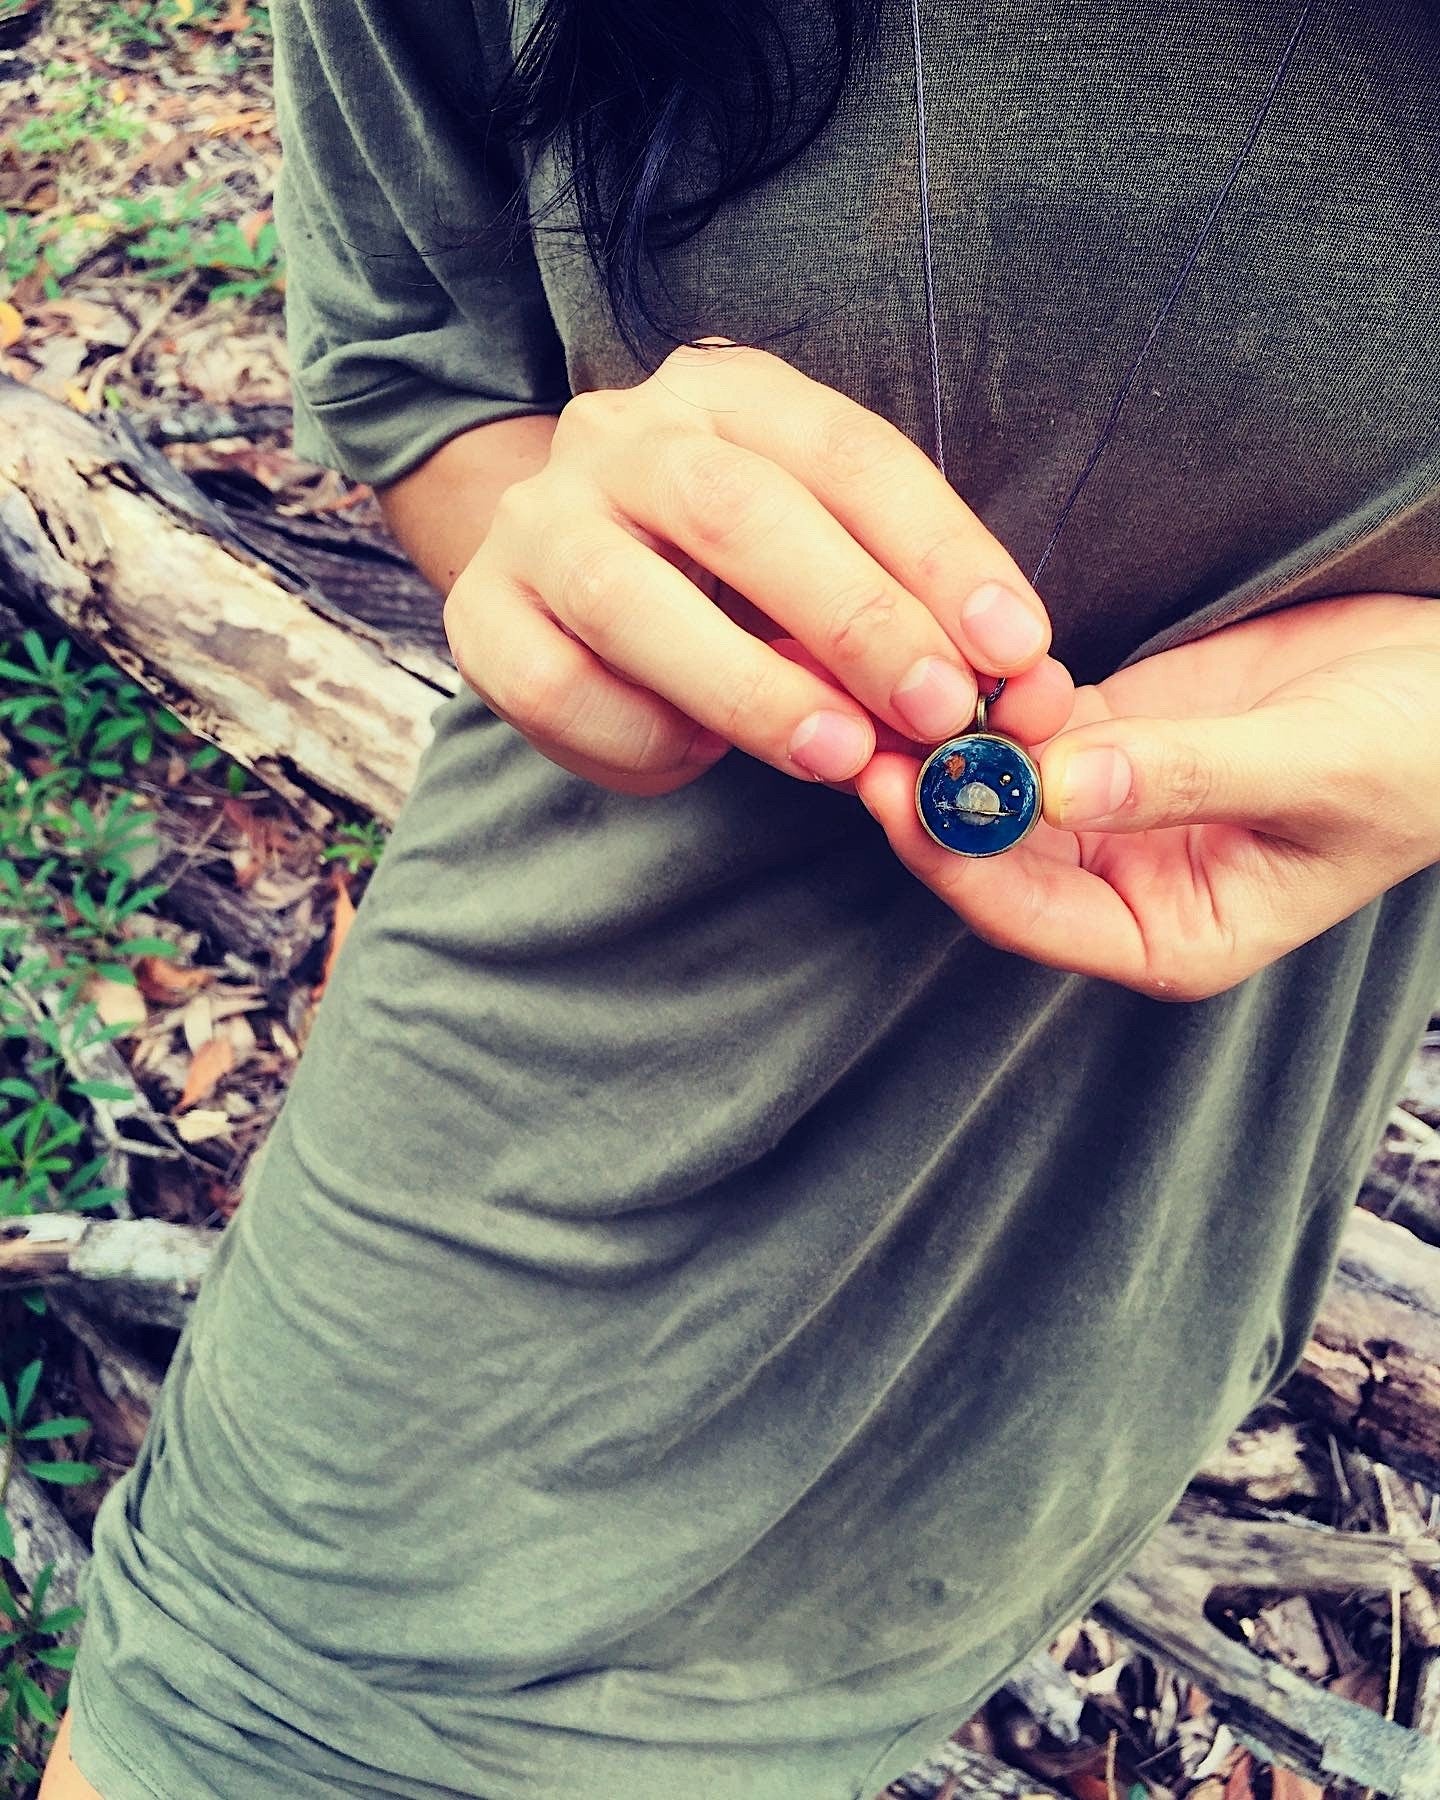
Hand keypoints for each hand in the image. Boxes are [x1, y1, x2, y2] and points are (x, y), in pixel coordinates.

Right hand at [443, 341, 1072, 795]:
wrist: (561, 571)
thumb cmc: (728, 576)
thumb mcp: (818, 563)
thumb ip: (893, 614)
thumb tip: (996, 701)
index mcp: (727, 394)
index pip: (847, 451)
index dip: (939, 550)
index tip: (1015, 645)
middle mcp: (620, 436)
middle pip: (735, 508)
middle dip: (852, 616)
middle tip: (935, 710)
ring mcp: (537, 520)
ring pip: (627, 597)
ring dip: (749, 689)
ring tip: (838, 758)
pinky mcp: (481, 614)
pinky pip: (556, 686)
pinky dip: (640, 737)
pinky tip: (696, 758)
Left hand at [853, 593, 1439, 999]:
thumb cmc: (1420, 753)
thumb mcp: (1314, 766)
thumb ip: (1183, 778)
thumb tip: (1055, 787)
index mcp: (1168, 934)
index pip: (1030, 914)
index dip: (957, 858)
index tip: (902, 795)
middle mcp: (1122, 883)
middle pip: (991, 854)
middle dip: (927, 798)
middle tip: (863, 731)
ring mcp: (1108, 809)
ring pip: (995, 787)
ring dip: (947, 741)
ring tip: (892, 681)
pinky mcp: (1108, 736)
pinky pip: (1026, 726)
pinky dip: (992, 697)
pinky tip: (966, 655)